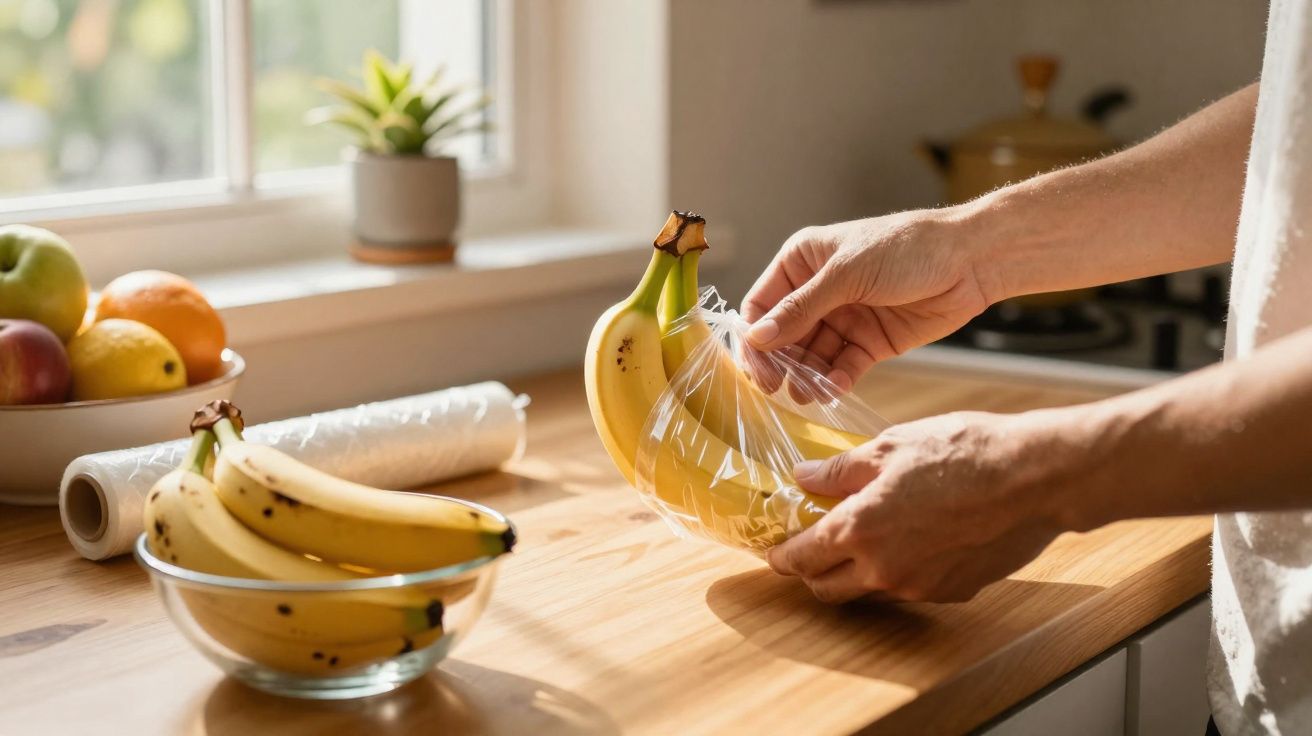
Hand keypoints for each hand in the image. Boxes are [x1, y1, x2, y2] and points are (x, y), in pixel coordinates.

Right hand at [743, 209, 999, 390]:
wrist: (971, 260)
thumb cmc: (907, 248)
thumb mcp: (847, 274)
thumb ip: (801, 308)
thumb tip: (758, 337)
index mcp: (803, 262)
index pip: (761, 305)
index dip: (755, 338)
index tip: (757, 367)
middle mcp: (818, 291)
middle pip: (783, 337)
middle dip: (780, 363)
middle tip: (779, 389)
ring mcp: (844, 318)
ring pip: (811, 356)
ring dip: (807, 376)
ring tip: (809, 393)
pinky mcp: (869, 342)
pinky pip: (842, 367)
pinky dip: (836, 379)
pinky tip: (836, 388)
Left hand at [767, 410, 1071, 602]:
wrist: (1036, 478)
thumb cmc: (965, 453)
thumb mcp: (892, 446)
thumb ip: (841, 470)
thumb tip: (804, 478)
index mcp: (858, 530)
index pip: (800, 559)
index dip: (781, 556)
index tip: (774, 550)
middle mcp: (883, 570)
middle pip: (827, 589)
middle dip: (812, 572)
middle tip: (812, 547)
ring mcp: (919, 587)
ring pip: (869, 592)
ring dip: (857, 573)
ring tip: (867, 536)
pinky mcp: (953, 592)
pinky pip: (911, 588)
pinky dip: (900, 571)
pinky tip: (914, 538)